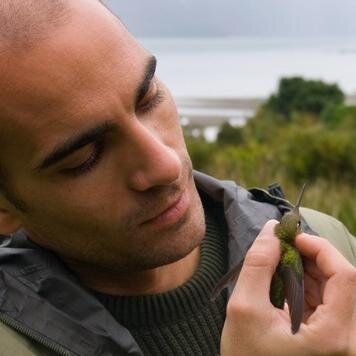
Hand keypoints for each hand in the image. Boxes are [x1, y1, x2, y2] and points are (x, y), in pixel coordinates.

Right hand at [220, 220, 355, 355]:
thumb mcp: (244, 307)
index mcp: (333, 336)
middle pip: (342, 280)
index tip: (293, 238)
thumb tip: (271, 230)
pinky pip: (328, 299)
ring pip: (335, 287)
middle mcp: (346, 339)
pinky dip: (308, 282)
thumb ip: (258, 264)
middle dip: (312, 256)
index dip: (320, 248)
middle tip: (283, 245)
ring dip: (309, 267)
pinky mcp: (330, 337)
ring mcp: (340, 339)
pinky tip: (287, 278)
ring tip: (281, 261)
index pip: (345, 276)